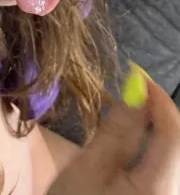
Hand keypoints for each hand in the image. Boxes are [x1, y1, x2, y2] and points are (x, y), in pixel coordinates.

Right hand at [47, 74, 179, 193]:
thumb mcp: (86, 172)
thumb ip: (116, 132)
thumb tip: (135, 94)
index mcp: (162, 189)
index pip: (174, 134)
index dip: (159, 100)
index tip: (136, 75)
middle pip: (179, 147)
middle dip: (161, 116)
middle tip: (132, 94)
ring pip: (176, 161)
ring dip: (160, 134)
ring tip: (132, 117)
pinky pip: (169, 174)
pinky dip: (158, 153)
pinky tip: (137, 147)